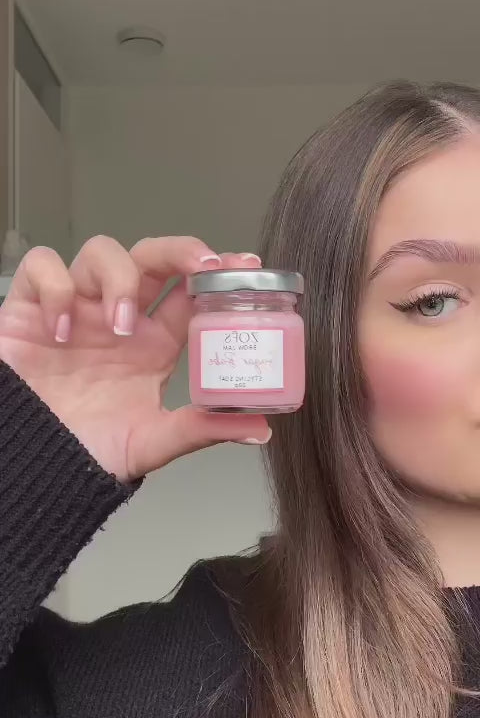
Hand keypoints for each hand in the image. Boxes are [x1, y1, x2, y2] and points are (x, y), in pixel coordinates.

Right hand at [0, 236, 269, 481]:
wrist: (30, 466)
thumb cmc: (88, 450)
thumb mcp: (151, 442)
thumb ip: (200, 430)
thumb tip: (261, 430)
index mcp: (154, 343)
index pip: (189, 291)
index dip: (217, 271)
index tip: (245, 263)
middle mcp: (119, 318)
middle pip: (151, 256)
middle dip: (178, 251)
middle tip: (200, 267)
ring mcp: (77, 308)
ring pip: (101, 252)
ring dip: (118, 279)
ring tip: (119, 325)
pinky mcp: (30, 308)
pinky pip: (42, 268)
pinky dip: (55, 289)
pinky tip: (61, 330)